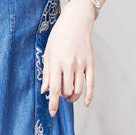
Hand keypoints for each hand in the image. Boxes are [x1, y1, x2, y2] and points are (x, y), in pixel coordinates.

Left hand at [40, 0, 94, 115]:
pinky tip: (86, 103)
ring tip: (69, 96)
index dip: (53, 103)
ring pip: (79, 90)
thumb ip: (46, 73)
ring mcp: (81, 65)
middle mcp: (69, 65)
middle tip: (60, 94)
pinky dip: (89, 96)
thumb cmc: (59, 36)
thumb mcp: (47, 53)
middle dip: (63, 97)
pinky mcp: (91, 64)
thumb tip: (44, 90)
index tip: (52, 112)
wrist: (76, 22)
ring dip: (73, 97)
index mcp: (56, 62)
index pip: (54, 88)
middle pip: (67, 91)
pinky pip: (91, 84)